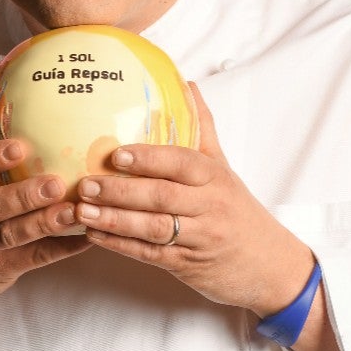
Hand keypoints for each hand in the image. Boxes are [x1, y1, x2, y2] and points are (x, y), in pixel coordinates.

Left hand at [75, 82, 314, 315]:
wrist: (268, 264)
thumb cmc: (238, 210)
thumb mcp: (224, 169)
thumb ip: (202, 129)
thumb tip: (188, 85)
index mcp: (216, 178)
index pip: (182, 163)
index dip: (149, 158)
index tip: (117, 154)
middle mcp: (210, 206)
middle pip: (162, 196)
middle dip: (121, 191)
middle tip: (87, 184)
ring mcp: (199, 238)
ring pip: (153, 228)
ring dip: (114, 220)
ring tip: (83, 212)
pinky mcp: (186, 265)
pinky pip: (150, 254)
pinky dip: (120, 245)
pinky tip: (95, 236)